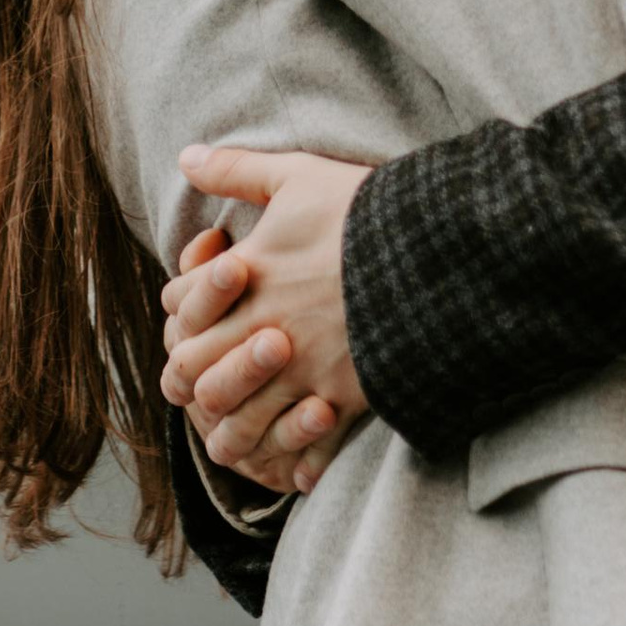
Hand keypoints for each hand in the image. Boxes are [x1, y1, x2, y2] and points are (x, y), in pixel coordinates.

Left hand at [161, 145, 369, 490]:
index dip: (181, 311)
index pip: (182, 304)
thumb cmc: (370, 210)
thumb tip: (185, 154)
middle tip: (197, 387)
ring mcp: (305, 367)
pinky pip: (308, 443)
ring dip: (232, 434)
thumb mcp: (299, 176)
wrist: (444, 249)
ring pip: (241, 420)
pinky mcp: (346, 396)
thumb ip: (238, 169)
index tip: (194, 314)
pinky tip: (298, 471)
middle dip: (191, 381)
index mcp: (250, 274)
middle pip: (198, 371)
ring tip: (234, 442)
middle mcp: (267, 325)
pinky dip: (298, 460)